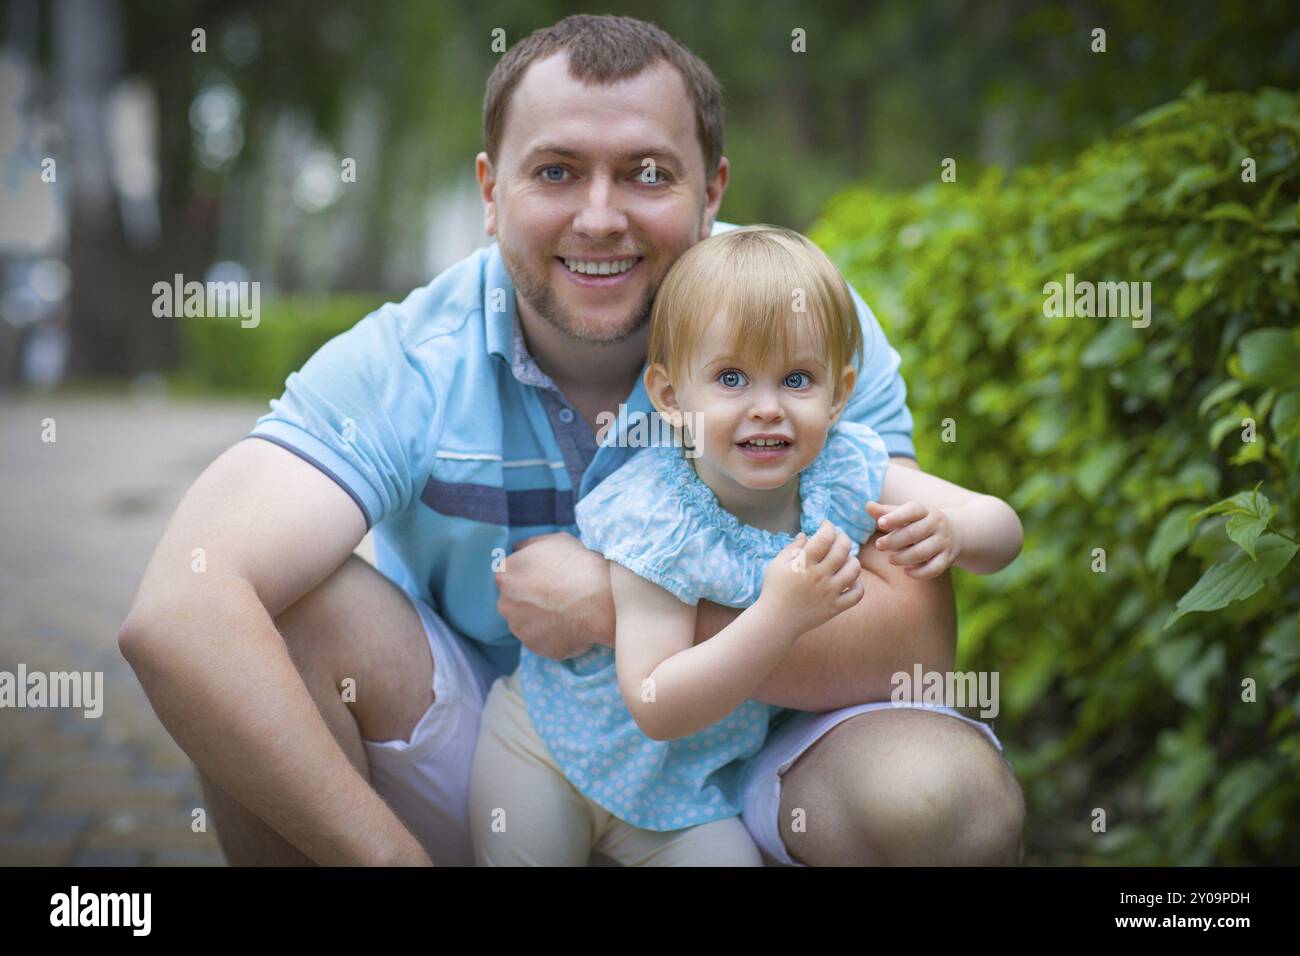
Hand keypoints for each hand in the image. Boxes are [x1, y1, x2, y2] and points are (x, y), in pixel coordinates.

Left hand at [494, 532, 614, 659]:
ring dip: (539, 618)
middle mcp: (505, 603)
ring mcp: (519, 628)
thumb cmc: (578, 565)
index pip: (509, 575)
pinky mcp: (534, 646)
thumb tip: (518, 548)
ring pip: (525, 622)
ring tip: (566, 611)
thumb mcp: (555, 541)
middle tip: (556, 595)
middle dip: (530, 598)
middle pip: (514, 600)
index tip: (546, 577)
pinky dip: (551, 634)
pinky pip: (540, 639)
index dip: (529, 575)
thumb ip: (529, 545)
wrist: (601, 599)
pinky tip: (569, 625)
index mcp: (506, 574)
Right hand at [758, 519, 863, 636]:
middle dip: (843, 538)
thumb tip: (806, 534)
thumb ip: (792, 548)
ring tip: (845, 560)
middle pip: (842, 550)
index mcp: (803, 564)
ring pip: (854, 570)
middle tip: (839, 538)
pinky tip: (850, 581)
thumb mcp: (776, 565)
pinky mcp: (835, 608)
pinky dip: (858, 585)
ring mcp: (829, 593)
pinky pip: (857, 594)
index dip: (828, 527)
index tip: (825, 525)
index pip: (824, 537)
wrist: (776, 621)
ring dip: (852, 560)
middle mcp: (819, 576)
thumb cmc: (774, 590)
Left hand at [867, 500, 961, 578]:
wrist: (956, 531)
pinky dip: (920, 572)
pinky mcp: (947, 558)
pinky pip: (935, 568)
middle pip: (914, 533)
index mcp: (924, 510)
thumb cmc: (920, 522)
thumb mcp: (907, 513)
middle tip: (878, 545)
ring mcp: (943, 542)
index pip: (911, 511)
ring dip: (904, 558)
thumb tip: (867, 506)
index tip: (880, 523)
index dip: (895, 517)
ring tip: (891, 559)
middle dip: (894, 541)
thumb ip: (886, 512)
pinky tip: (907, 571)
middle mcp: (936, 524)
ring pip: (923, 552)